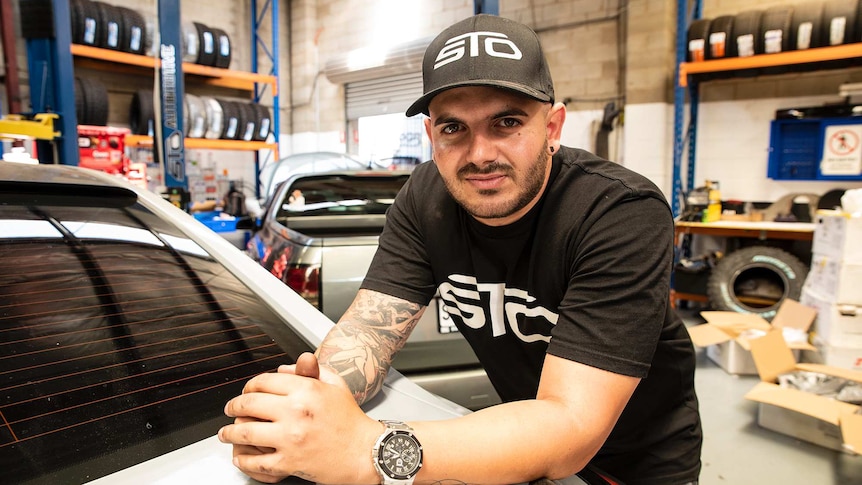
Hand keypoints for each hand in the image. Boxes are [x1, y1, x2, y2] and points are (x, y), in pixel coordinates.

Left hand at [218, 352, 382, 483]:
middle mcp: (295, 411)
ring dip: (230, 433)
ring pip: (246, 432)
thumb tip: (283, 369)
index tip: (246, 391)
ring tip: (226, 434)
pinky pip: (256, 462)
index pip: (264, 381)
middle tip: (230, 409)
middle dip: (233, 406)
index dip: (249, 385)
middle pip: (249, 404)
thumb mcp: (335, 385)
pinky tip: (240, 457)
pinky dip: (244, 461)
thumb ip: (310, 372)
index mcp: (306, 390)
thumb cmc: (351, 420)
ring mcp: (290, 438)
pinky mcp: (289, 462)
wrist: (365, 452)